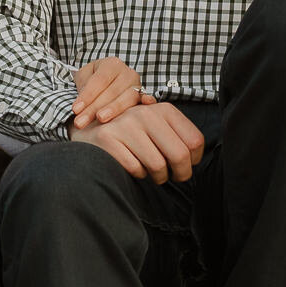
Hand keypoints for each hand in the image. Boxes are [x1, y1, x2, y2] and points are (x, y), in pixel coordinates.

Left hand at [73, 56, 151, 128]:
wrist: (107, 82)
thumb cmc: (93, 80)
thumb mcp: (84, 76)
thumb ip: (82, 85)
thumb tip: (82, 101)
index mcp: (111, 64)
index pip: (99, 80)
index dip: (87, 95)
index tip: (75, 110)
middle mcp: (127, 73)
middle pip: (111, 91)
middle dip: (94, 109)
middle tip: (80, 122)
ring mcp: (138, 85)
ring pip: (127, 97)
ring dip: (113, 109)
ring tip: (100, 119)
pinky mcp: (143, 96)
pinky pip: (147, 98)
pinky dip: (148, 100)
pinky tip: (146, 103)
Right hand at [75, 100, 204, 181]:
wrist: (90, 129)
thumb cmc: (130, 133)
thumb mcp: (156, 125)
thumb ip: (176, 134)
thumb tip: (195, 156)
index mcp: (163, 109)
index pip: (194, 140)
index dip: (194, 159)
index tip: (187, 164)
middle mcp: (145, 114)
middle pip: (180, 155)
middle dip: (181, 173)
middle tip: (175, 177)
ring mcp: (125, 126)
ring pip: (158, 166)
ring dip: (158, 177)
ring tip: (153, 173)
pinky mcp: (108, 140)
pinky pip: (135, 169)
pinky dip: (138, 174)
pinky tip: (134, 167)